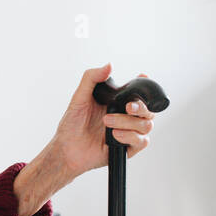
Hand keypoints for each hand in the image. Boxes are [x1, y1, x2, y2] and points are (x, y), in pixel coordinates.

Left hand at [50, 62, 155, 176]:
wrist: (66, 148)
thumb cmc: (72, 124)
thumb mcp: (79, 97)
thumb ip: (92, 78)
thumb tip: (109, 66)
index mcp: (118, 103)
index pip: (141, 94)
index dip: (146, 87)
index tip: (142, 79)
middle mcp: (126, 117)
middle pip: (149, 110)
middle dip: (141, 107)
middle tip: (128, 107)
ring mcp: (128, 133)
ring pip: (147, 125)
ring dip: (129, 122)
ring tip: (108, 122)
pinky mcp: (127, 149)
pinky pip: (142, 141)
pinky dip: (131, 136)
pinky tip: (115, 135)